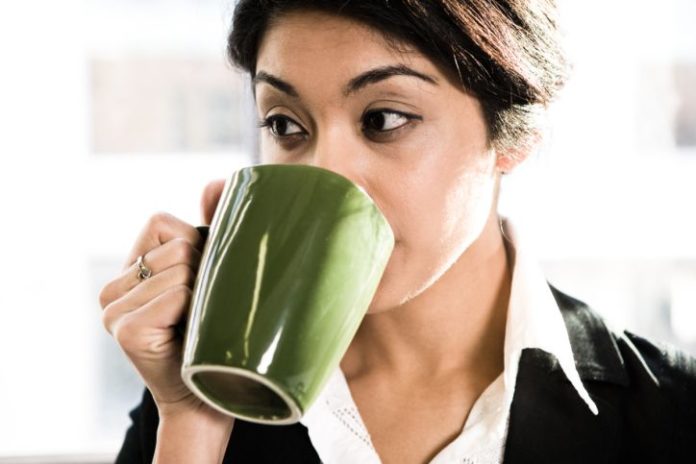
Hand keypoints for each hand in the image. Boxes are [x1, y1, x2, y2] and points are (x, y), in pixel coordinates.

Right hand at [99, 179, 225, 417]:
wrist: (209, 394)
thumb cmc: (215, 332)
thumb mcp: (211, 274)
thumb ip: (210, 226)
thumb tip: (216, 181)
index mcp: (128, 269)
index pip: (162, 223)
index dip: (195, 247)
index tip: (201, 283)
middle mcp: (112, 287)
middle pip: (176, 245)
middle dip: (204, 272)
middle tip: (203, 310)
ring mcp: (113, 309)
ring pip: (179, 268)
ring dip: (203, 293)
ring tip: (198, 323)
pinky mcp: (125, 330)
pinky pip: (177, 293)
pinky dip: (193, 309)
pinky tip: (188, 336)